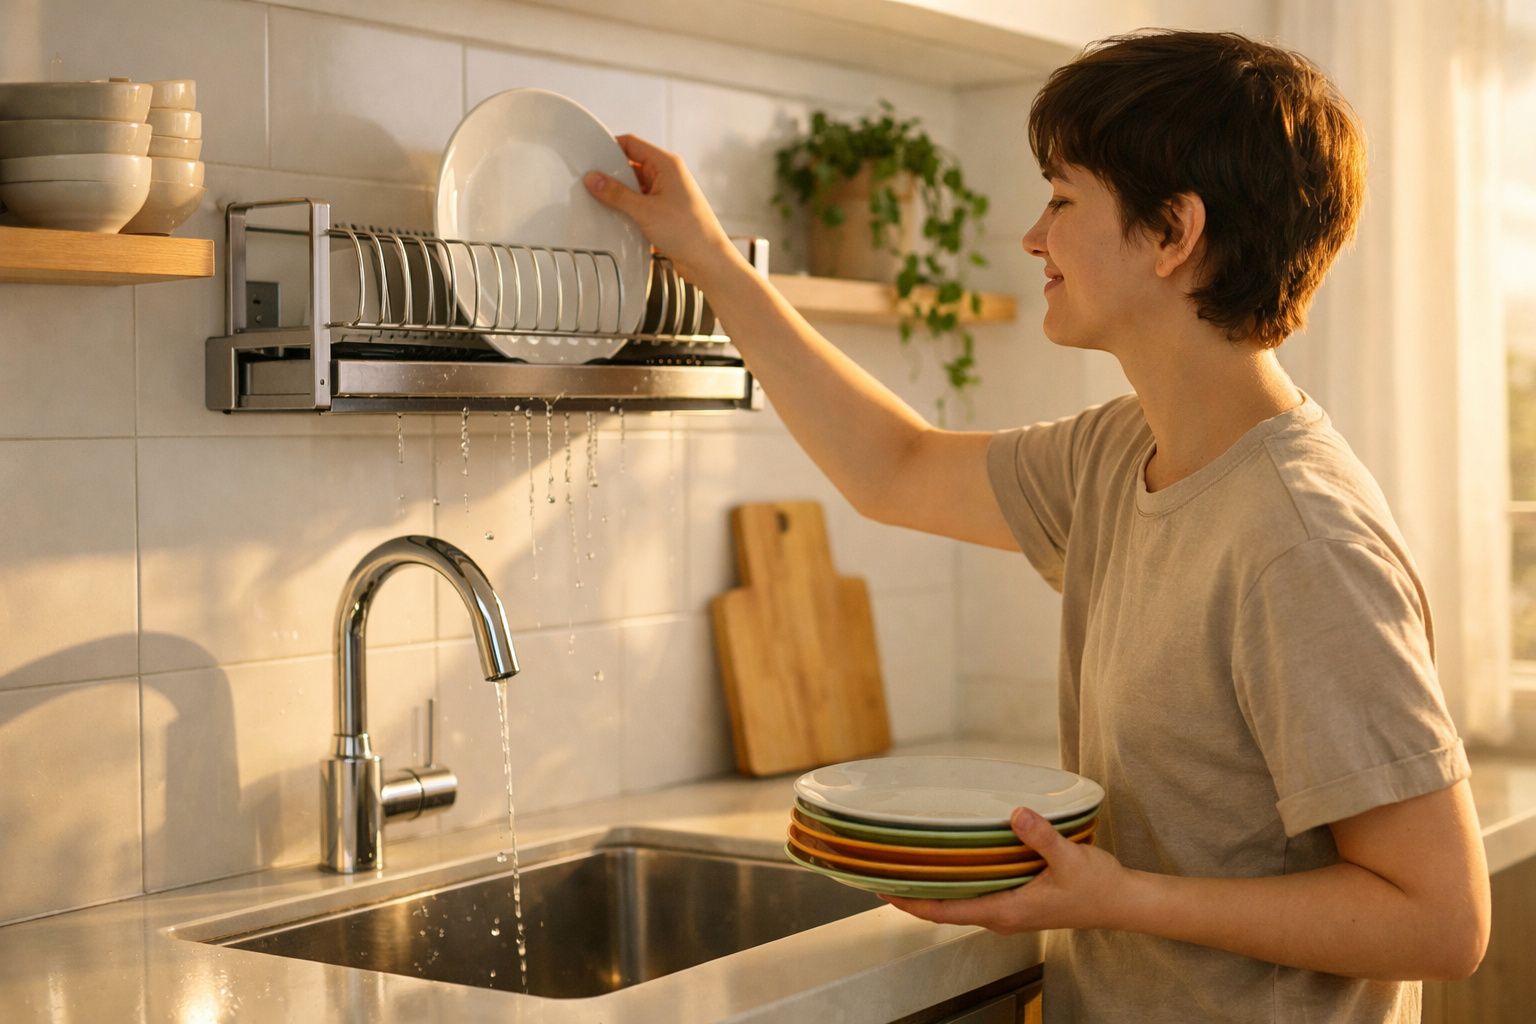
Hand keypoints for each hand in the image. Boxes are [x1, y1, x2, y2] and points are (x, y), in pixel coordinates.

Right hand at [584, 134, 740, 288]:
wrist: (708, 261)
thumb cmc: (689, 232)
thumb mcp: (645, 211)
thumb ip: (616, 194)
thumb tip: (594, 179)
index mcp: (667, 164)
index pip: (631, 143)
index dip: (609, 147)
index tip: (590, 157)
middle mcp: (667, 175)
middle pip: (630, 165)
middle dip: (611, 175)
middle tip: (591, 184)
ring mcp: (665, 194)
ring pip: (634, 187)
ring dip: (619, 195)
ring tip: (601, 203)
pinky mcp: (663, 212)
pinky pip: (639, 204)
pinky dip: (627, 209)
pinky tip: (615, 218)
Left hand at [882, 807, 1132, 935]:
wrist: (1121, 902)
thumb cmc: (1096, 887)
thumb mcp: (1070, 859)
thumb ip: (1042, 837)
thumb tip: (1017, 814)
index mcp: (1006, 911)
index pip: (945, 912)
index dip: (911, 902)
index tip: (883, 888)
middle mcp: (1001, 916)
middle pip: (944, 909)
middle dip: (912, 894)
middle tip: (882, 870)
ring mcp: (1008, 911)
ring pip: (958, 903)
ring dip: (932, 888)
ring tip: (905, 864)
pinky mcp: (1017, 902)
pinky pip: (974, 895)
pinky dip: (954, 883)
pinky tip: (948, 862)